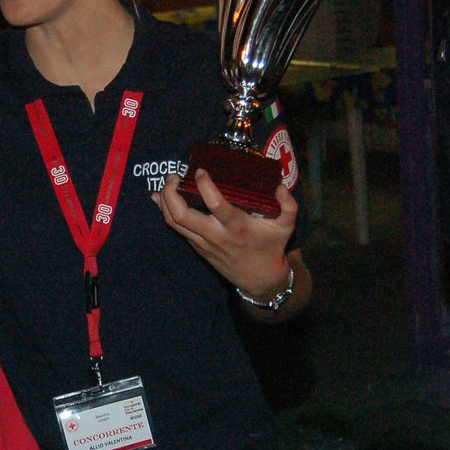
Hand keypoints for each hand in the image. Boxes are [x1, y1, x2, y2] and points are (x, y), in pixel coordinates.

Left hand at [152, 169, 296, 297]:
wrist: (260, 279)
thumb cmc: (272, 248)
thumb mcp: (286, 227)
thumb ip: (289, 205)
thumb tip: (280, 187)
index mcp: (236, 226)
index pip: (215, 204)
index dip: (204, 185)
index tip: (200, 170)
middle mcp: (216, 235)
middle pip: (182, 215)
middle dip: (172, 192)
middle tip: (175, 175)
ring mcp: (203, 243)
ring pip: (174, 222)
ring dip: (164, 201)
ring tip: (168, 182)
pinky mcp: (198, 248)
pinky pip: (176, 229)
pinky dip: (166, 212)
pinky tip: (160, 198)